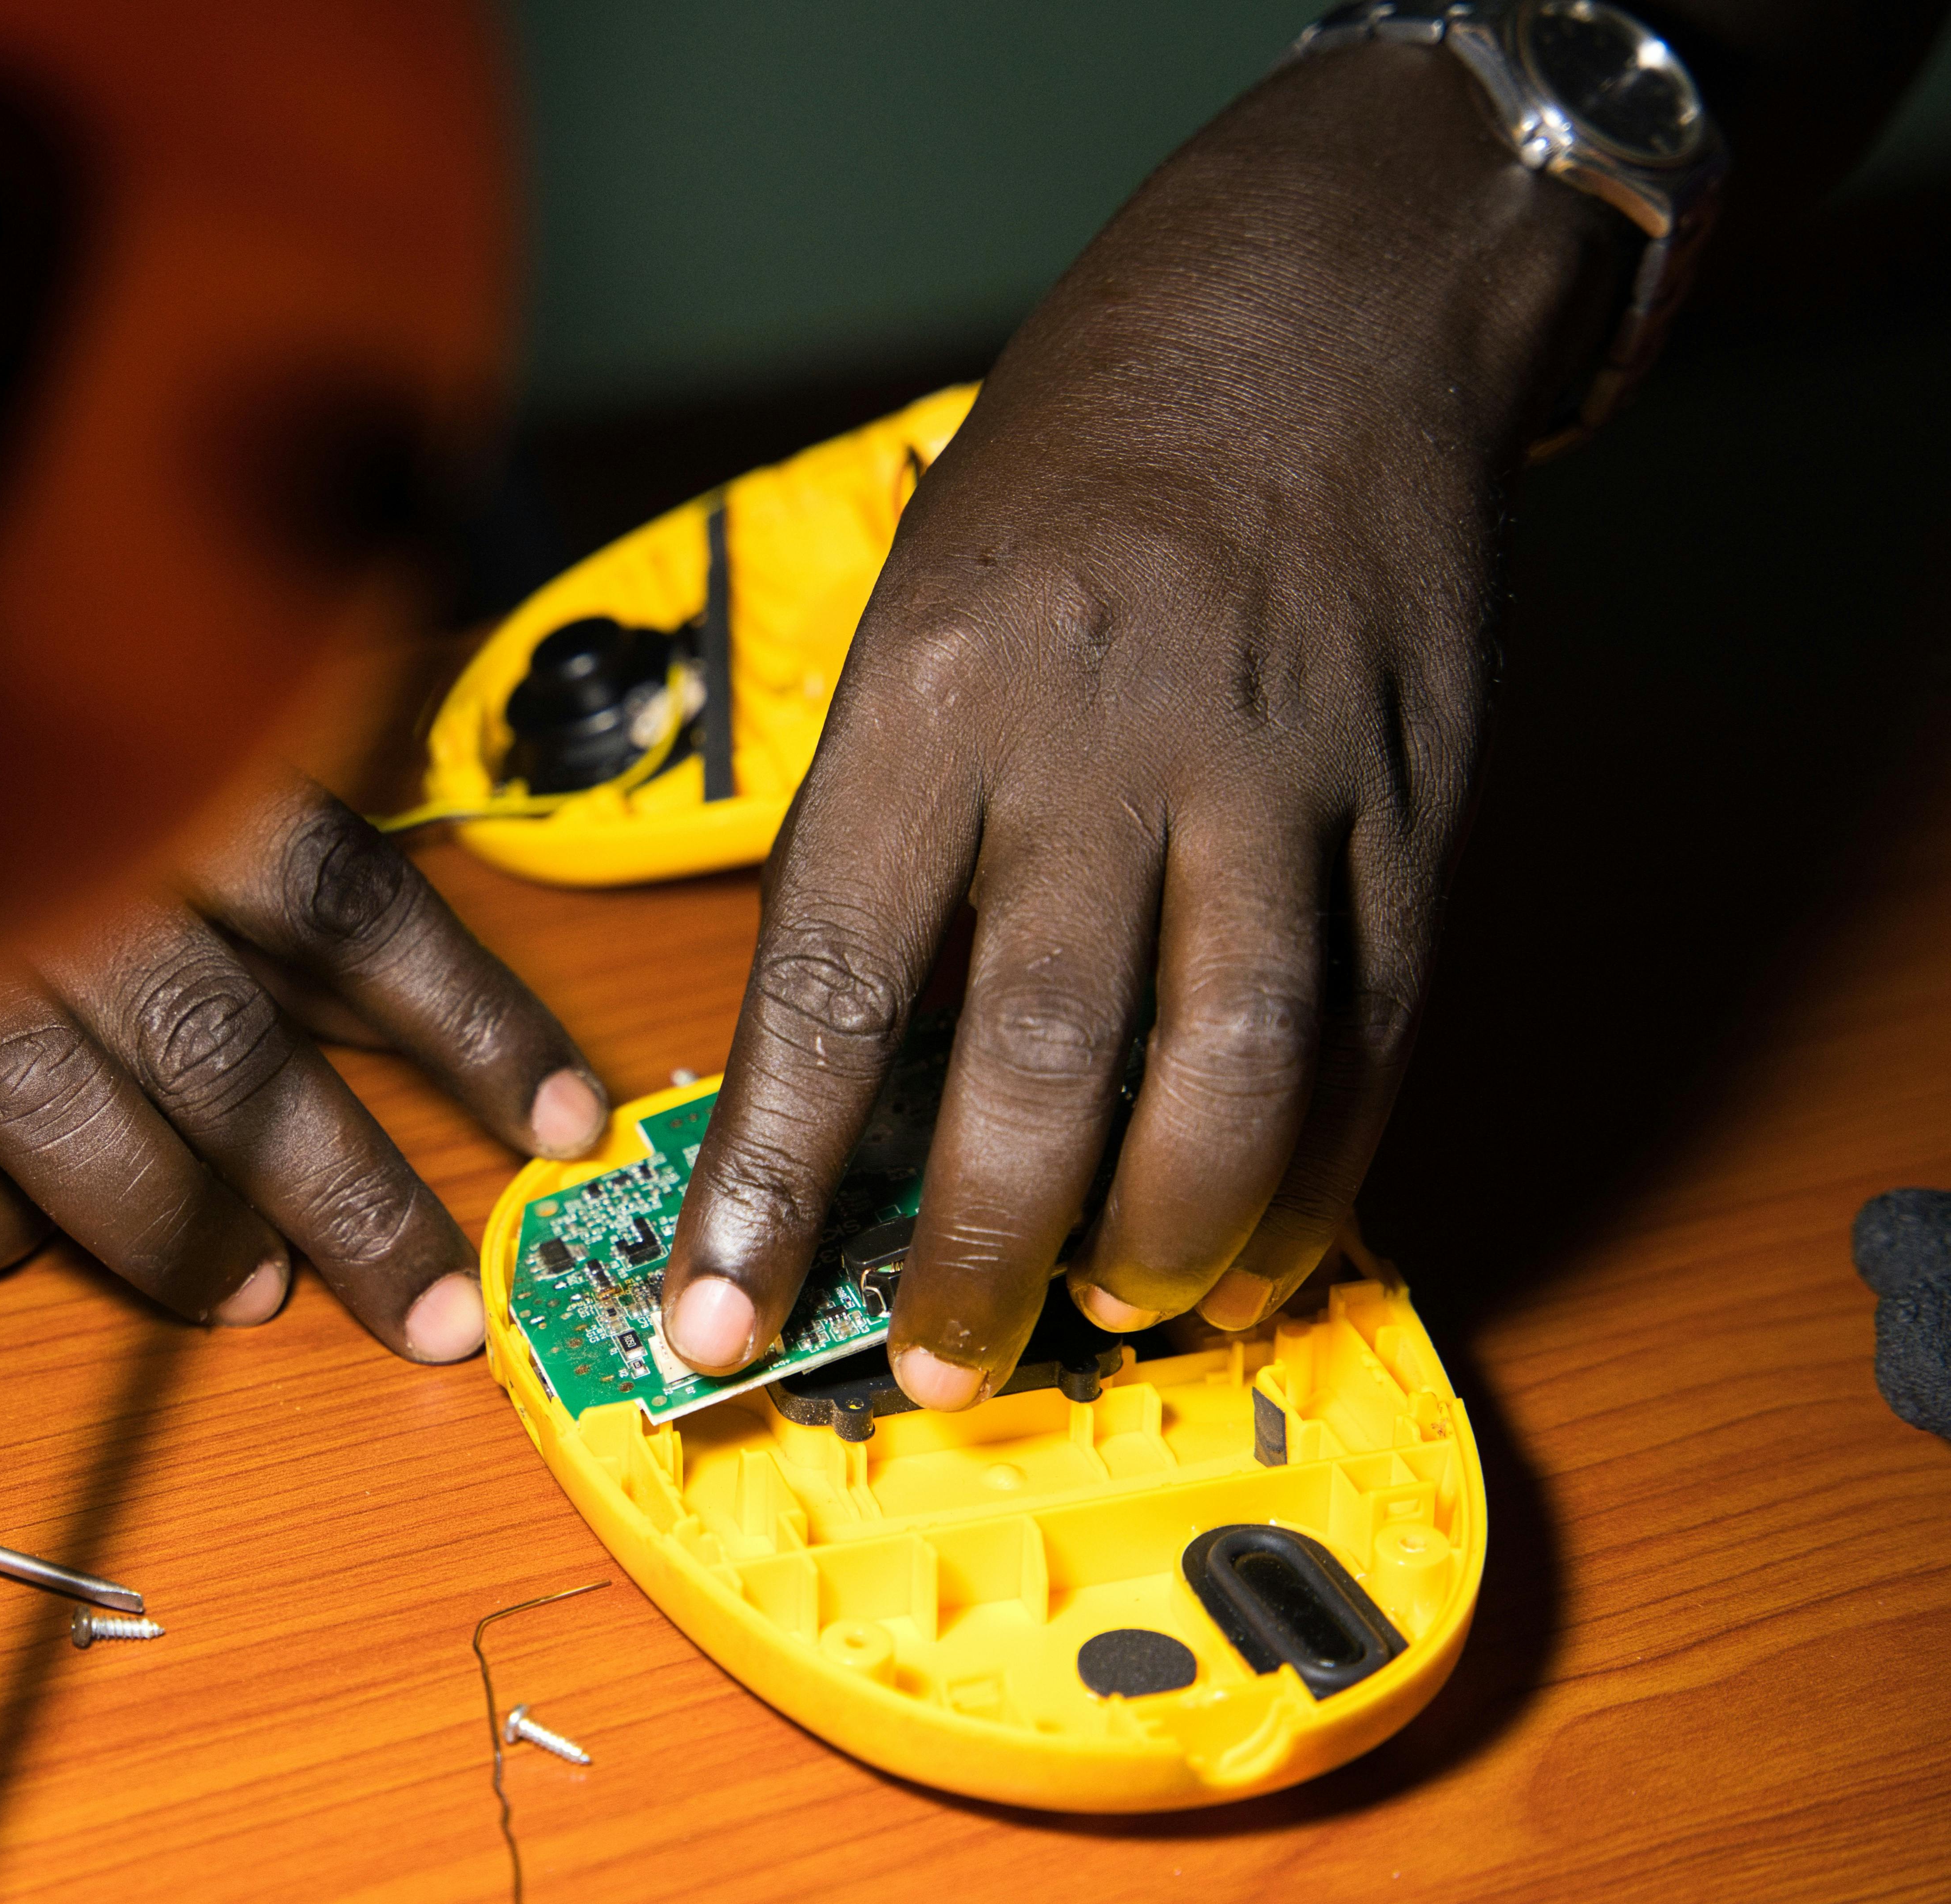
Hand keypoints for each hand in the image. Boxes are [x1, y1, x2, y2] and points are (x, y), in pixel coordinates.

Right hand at [0, 775, 606, 1358]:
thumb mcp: (87, 659)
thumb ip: (210, 775)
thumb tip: (352, 909)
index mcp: (142, 758)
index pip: (357, 910)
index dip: (471, 1023)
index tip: (562, 1118)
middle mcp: (51, 862)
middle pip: (244, 1063)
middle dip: (355, 1200)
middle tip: (435, 1312)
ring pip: (80, 1139)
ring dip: (178, 1237)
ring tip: (248, 1300)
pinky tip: (3, 1252)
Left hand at [662, 45, 1624, 1406]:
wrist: (1314, 309)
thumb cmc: (1072, 479)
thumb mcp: (914, 620)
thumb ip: (884, 842)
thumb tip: (846, 1083)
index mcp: (935, 696)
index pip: (828, 982)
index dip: (768, 1178)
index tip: (716, 1317)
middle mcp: (1103, 744)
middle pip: (1034, 1058)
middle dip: (973, 1254)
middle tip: (929, 1366)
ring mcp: (1277, 779)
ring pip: (1230, 1072)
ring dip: (1161, 1237)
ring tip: (1102, 1318)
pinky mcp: (1415, 808)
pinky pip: (1371, 1036)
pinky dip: (1315, 1171)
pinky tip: (1259, 1245)